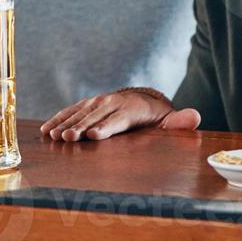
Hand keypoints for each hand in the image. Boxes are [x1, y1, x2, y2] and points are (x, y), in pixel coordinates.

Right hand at [40, 90, 200, 141]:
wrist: (142, 102)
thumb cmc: (155, 119)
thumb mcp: (170, 121)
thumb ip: (180, 122)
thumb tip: (195, 117)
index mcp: (132, 109)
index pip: (118, 119)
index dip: (106, 127)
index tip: (93, 136)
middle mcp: (113, 102)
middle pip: (95, 117)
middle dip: (81, 127)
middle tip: (69, 138)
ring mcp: (98, 101)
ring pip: (80, 113)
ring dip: (65, 123)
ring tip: (53, 136)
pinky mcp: (88, 104)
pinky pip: (71, 110)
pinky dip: (58, 118)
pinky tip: (46, 130)